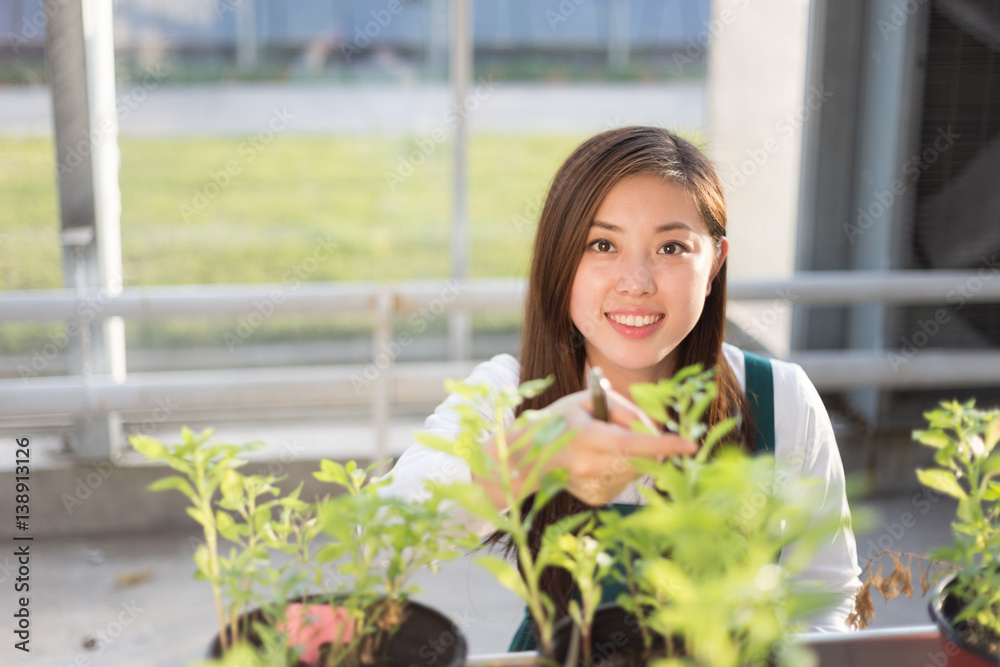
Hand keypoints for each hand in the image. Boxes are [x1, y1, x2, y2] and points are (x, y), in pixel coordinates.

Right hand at [473, 387, 696, 508]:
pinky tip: (600, 462)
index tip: (689, 444)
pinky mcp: (596, 498)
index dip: (663, 444)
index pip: (632, 442)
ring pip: (637, 470)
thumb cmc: (560, 420)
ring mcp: (592, 485)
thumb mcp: (586, 401)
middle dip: (652, 445)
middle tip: (633, 431)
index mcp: (586, 436)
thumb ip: (623, 409)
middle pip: (642, 458)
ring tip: (607, 446)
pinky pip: (626, 481)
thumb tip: (655, 428)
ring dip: (636, 456)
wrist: (526, 456)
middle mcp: (589, 465)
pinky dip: (623, 469)